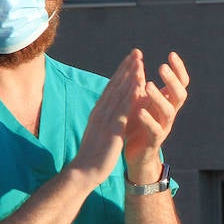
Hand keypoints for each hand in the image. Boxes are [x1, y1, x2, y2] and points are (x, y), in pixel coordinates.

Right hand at [71, 50, 142, 188]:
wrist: (84, 171)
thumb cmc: (93, 153)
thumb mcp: (100, 131)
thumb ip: (106, 118)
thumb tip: (111, 109)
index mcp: (99, 112)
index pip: (111, 88)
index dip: (121, 72)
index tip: (131, 59)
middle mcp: (101, 112)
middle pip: (115, 85)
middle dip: (126, 68)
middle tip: (137, 52)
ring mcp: (106, 119)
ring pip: (119, 94)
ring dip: (129, 77)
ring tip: (140, 62)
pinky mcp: (112, 130)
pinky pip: (123, 110)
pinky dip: (130, 96)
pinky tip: (138, 86)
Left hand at [123, 50, 189, 180]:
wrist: (136, 156)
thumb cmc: (138, 125)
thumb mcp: (140, 101)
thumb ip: (141, 84)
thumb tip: (138, 60)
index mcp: (167, 103)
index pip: (181, 84)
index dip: (179, 70)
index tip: (171, 54)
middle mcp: (169, 114)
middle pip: (179, 95)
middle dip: (172, 80)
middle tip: (161, 66)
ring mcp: (164, 128)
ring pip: (169, 112)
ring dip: (159, 97)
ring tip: (148, 85)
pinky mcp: (154, 142)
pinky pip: (155, 130)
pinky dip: (149, 120)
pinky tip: (141, 110)